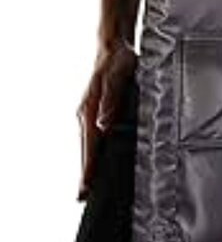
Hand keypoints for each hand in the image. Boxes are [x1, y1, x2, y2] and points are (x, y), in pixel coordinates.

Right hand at [76, 40, 136, 200]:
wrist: (114, 45)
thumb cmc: (118, 61)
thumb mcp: (118, 78)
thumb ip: (111, 100)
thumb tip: (102, 125)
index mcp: (90, 110)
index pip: (89, 146)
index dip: (88, 168)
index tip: (85, 188)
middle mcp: (87, 114)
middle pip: (86, 149)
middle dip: (85, 172)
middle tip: (83, 196)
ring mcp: (91, 113)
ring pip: (89, 144)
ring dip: (89, 163)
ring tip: (89, 185)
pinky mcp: (97, 111)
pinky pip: (94, 136)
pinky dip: (94, 151)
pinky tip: (100, 159)